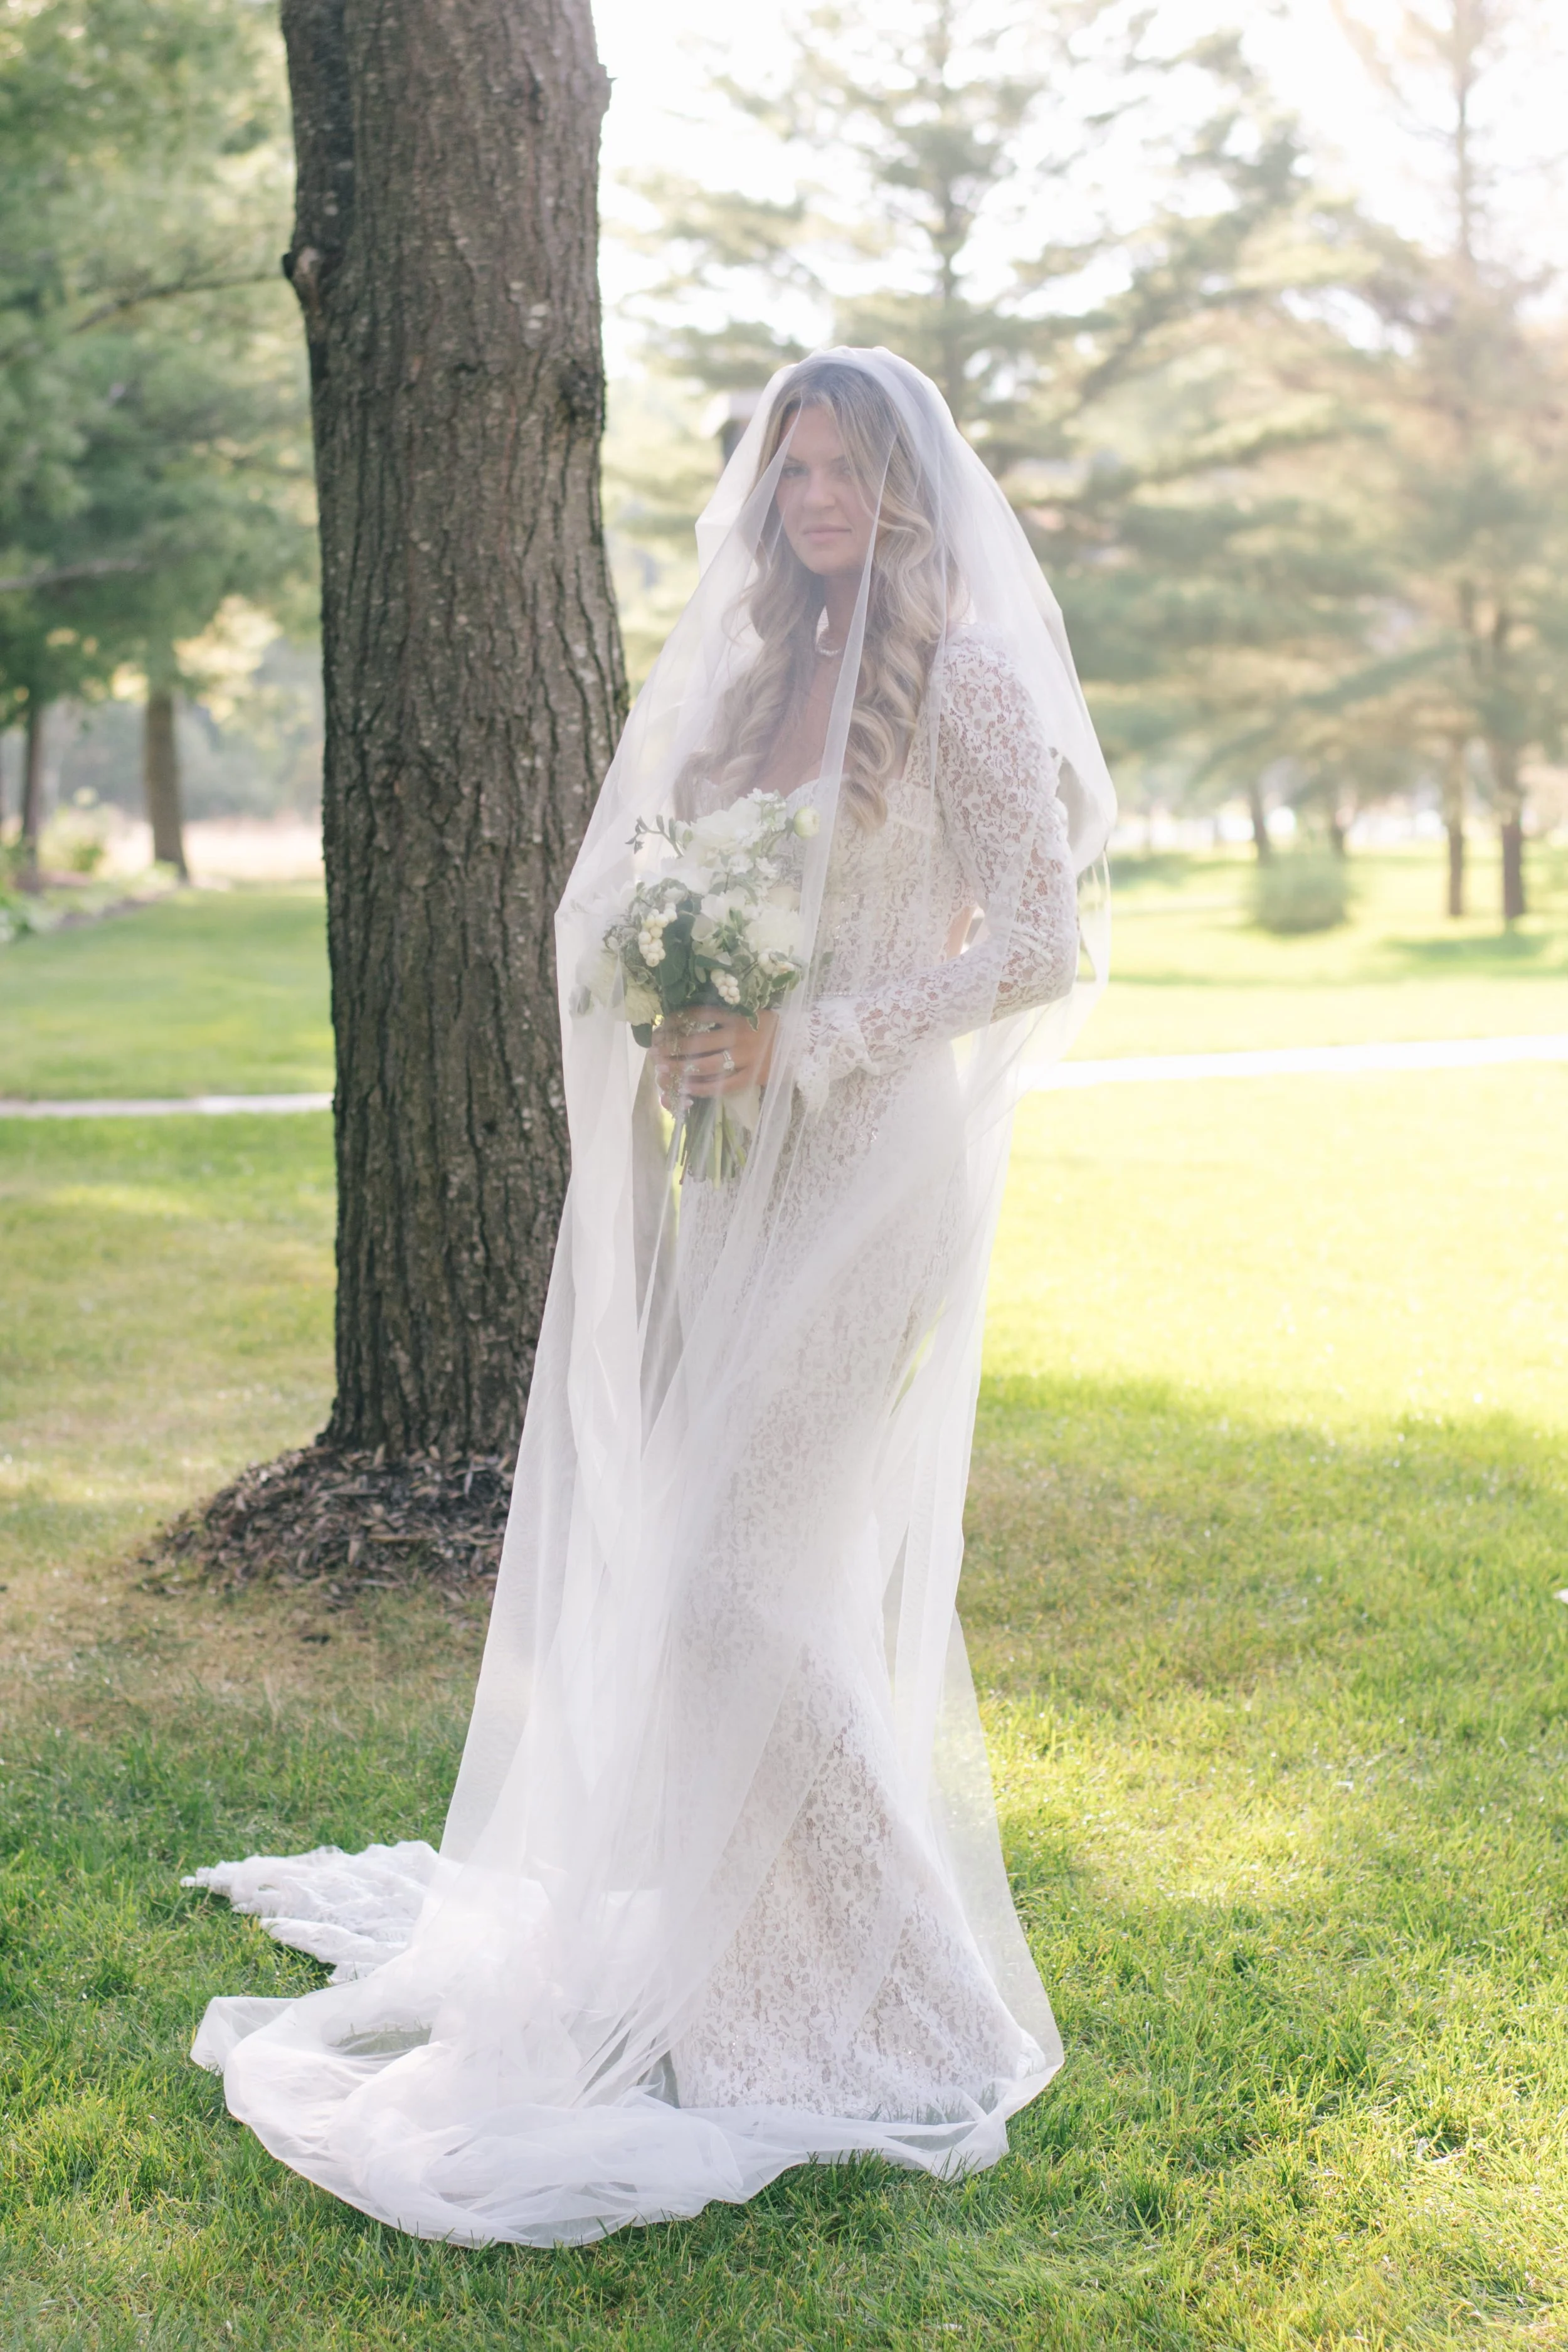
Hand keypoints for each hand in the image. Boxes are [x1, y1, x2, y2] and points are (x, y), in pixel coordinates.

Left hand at [652, 1009, 776, 1106]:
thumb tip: (687, 1019)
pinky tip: (687, 1089)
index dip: (677, 1021)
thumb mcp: (749, 1013)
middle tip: (654, 1052)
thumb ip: (724, 1016)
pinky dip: (703, 1088)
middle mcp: (739, 1036)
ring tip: (664, 1071)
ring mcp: (746, 1058)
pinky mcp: (753, 1076)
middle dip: (672, 1048)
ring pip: (707, 1066)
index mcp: (738, 1016)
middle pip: (698, 1042)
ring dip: (682, 1069)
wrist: (802, 1043)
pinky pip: (724, 1085)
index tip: (660, 1026)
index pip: (700, 1015)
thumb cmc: (771, 1027)